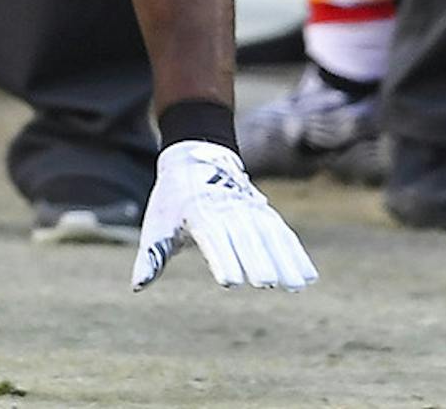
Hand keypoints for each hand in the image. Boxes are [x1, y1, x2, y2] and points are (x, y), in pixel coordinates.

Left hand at [132, 141, 316, 290]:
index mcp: (196, 213)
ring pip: (268, 234)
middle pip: (243, 236)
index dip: (220, 257)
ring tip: (294, 285)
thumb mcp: (157, 224)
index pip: (209, 236)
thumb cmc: (172, 201)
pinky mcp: (264, 212)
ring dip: (282, 258)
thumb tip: (137, 285)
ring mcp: (248, 209)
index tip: (229, 281)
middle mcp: (225, 209)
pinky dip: (295, 252)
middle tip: (265, 283)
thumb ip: (152, 256)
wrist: (193, 159)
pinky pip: (282, 233)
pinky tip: (307, 277)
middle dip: (254, 258)